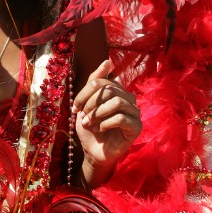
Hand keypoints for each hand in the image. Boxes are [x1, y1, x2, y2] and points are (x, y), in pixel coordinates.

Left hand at [72, 60, 140, 185]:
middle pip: (110, 90)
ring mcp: (134, 113)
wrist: (93, 151)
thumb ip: (94, 82)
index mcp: (117, 91)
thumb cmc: (90, 127)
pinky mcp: (136, 127)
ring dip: (98, 113)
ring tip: (89, 123)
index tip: (75, 107)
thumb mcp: (87, 103)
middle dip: (91, 103)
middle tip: (82, 116)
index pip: (102, 81)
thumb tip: (107, 61)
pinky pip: (122, 118)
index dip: (85, 93)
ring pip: (117, 102)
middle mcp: (128, 99)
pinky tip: (100, 129)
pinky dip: (106, 123)